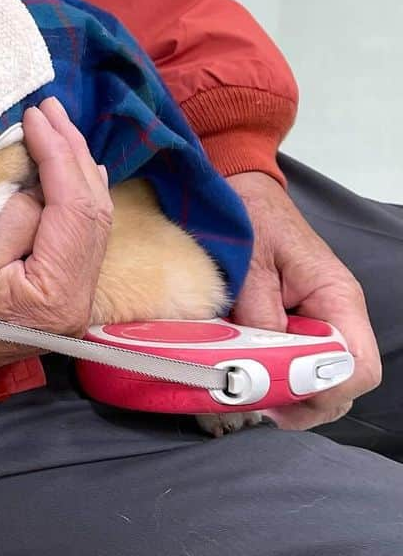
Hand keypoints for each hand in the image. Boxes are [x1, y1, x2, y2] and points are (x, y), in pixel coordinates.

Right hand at [0, 97, 112, 334]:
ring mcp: (70, 302)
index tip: (37, 115)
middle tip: (52, 109)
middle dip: (74, 154)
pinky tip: (71, 172)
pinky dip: (74, 197)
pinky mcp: (56, 297)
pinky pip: (78, 237)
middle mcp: (76, 303)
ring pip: (91, 223)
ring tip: (60, 128)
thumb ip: (10, 213)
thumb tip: (37, 181)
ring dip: (77, 171)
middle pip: (93, 213)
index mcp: (55, 295)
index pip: (75, 207)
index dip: (59, 153)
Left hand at [228, 171, 381, 429]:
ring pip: (322, 376)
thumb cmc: (249, 219)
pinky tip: (251, 374)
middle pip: (344, 381)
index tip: (285, 398)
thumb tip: (264, 362)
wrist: (241, 193)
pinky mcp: (296, 319)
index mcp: (336, 296)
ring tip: (253, 394)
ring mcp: (318, 318)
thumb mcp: (249, 266)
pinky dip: (280, 375)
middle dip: (307, 401)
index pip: (358, 365)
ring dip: (292, 392)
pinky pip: (300, 359)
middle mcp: (336, 312)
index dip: (327, 391)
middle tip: (262, 406)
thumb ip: (260, 315)